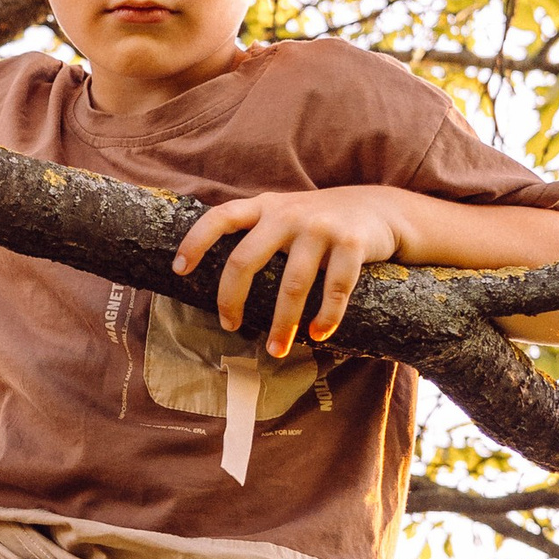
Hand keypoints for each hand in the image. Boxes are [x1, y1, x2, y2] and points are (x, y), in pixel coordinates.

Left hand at [172, 186, 417, 358]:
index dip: (195, 241)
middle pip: (245, 259)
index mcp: (266, 207)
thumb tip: (219, 275)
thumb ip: (257, 230)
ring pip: (292, 285)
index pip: (221, 217)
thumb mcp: (285, 213)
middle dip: (232, 300)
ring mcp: (321, 227)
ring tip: (276, 350)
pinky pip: (335, 289)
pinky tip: (318, 335)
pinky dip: (326, 318)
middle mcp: (288, 214)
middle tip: (229, 327)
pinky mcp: (352, 243)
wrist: (380, 208)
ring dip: (282, 324)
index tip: (178, 270)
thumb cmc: (321, 222)